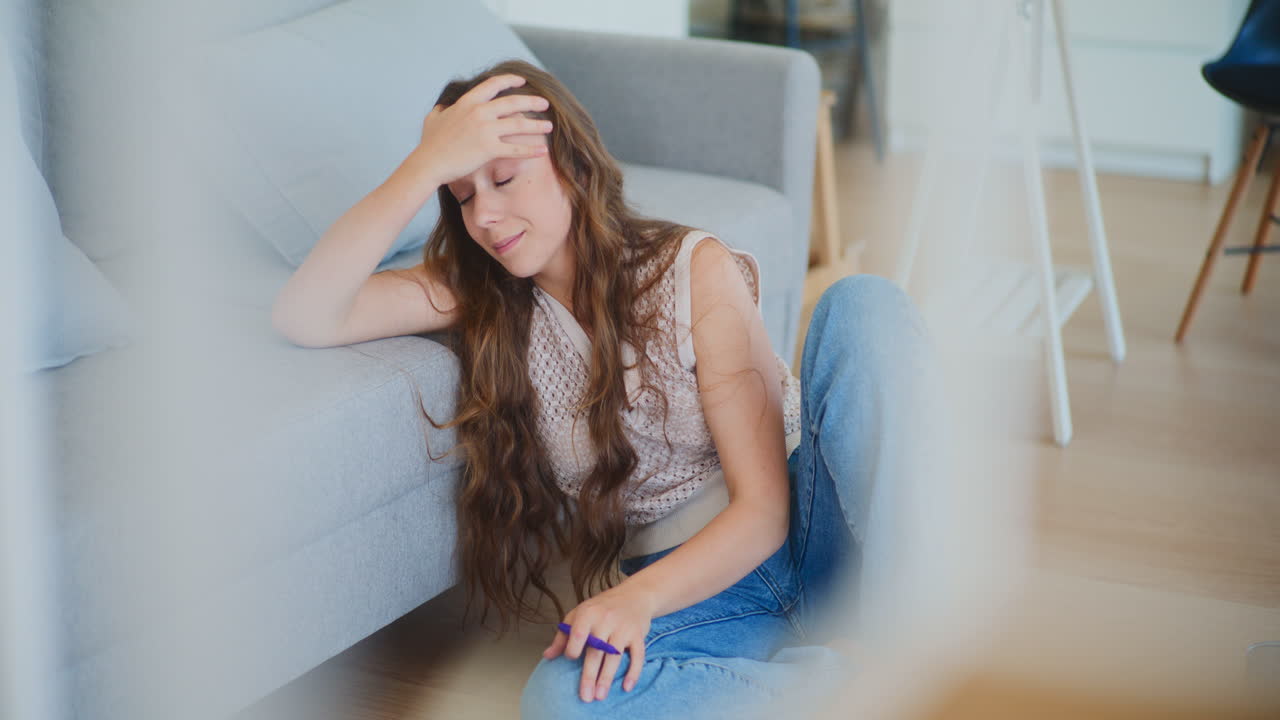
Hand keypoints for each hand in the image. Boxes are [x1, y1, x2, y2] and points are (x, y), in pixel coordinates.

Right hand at [413, 74, 552, 185]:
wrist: (429, 163)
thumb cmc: (429, 144)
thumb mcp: (432, 119)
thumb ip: (441, 111)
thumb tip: (441, 108)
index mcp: (467, 102)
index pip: (493, 85)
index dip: (510, 81)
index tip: (522, 81)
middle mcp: (479, 112)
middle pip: (512, 103)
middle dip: (532, 102)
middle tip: (545, 104)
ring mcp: (485, 130)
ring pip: (518, 125)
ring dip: (537, 126)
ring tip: (549, 126)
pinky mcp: (489, 149)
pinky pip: (516, 149)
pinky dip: (531, 150)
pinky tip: (543, 151)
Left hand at [543, 582, 656, 701]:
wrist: (634, 595)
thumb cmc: (602, 606)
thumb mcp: (579, 614)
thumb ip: (563, 635)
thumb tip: (548, 656)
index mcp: (588, 613)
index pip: (577, 635)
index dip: (572, 650)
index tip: (571, 659)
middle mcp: (606, 620)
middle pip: (596, 652)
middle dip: (589, 676)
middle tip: (585, 696)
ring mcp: (623, 628)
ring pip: (614, 657)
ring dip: (607, 678)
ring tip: (600, 695)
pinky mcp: (638, 635)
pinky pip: (637, 656)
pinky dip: (633, 672)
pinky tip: (626, 686)